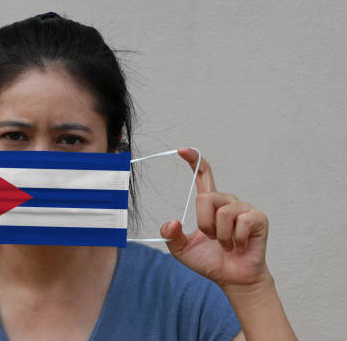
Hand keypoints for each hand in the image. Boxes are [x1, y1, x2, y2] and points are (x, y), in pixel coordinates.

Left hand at [160, 148, 269, 287]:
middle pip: (205, 197)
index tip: (182, 149)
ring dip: (220, 235)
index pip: (203, 176)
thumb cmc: (209, 261)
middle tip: (211, 239)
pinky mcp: (258, 218)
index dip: (194, 160)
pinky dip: (235, 240)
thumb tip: (172, 221)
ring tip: (226, 244)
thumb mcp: (181, 249)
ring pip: (223, 213)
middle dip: (204, 224)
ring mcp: (244, 208)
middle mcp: (227, 201)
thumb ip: (171, 235)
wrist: (232, 278)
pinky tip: (239, 246)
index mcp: (210, 203)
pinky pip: (241, 223)